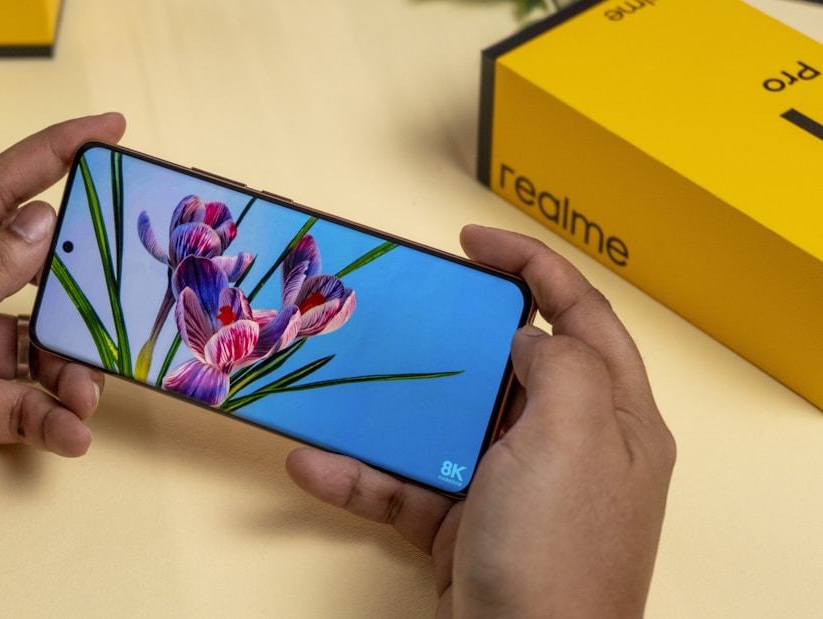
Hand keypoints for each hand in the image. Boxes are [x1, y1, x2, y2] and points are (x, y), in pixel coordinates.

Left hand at [0, 113, 126, 535]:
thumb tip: (43, 220)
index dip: (52, 155)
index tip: (106, 131)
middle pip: (30, 273)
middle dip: (78, 291)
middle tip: (119, 296)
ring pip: (39, 345)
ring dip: (71, 369)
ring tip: (84, 394)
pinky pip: (27, 404)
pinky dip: (54, 417)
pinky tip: (70, 430)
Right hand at [287, 225, 675, 617]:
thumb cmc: (558, 551)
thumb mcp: (573, 436)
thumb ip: (560, 364)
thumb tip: (528, 340)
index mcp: (612, 415)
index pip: (581, 314)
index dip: (532, 266)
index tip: (471, 242)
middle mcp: (566, 445)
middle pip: (506, 362)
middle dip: (452, 332)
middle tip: (405, 305)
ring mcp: (511, 486)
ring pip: (445, 422)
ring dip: (389, 408)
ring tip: (346, 377)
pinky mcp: (463, 524)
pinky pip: (406, 484)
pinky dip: (361, 474)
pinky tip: (316, 463)